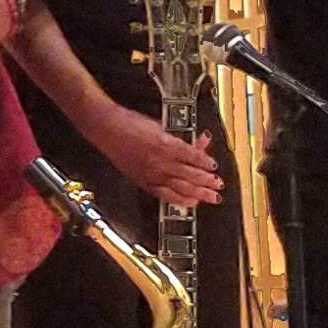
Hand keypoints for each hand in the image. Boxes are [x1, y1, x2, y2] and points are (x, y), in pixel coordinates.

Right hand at [95, 111, 222, 208]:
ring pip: (182, 187)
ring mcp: (153, 174)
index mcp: (167, 144)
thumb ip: (181, 136)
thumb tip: (199, 141)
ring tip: (211, 197)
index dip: (206, 162)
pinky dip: (180, 200)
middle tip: (218, 185)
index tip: (214, 166)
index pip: (193, 157)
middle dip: (208, 181)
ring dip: (199, 193)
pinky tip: (190, 203)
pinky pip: (166, 195)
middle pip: (191, 175)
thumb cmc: (131, 123)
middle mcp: (162, 162)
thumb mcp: (160, 125)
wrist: (108, 130)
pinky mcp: (144, 182)